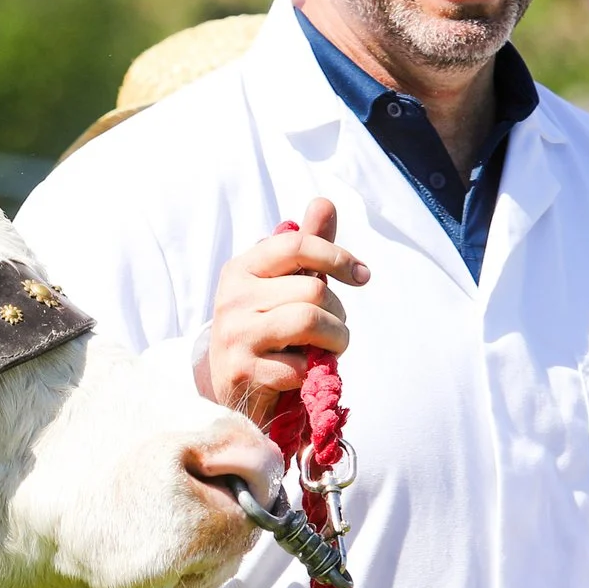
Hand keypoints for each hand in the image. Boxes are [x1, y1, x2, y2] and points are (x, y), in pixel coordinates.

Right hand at [198, 197, 370, 416]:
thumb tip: (324, 203)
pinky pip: (300, 365)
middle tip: (335, 328)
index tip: (362, 276)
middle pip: (313, 290)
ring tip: (329, 348)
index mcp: (241, 268)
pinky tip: (302, 371)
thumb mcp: (281, 285)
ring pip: (310, 322)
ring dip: (335, 340)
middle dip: (339, 313)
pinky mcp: (243, 371)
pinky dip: (312, 371)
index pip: (296, 245)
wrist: (226, 384)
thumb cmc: (264, 327)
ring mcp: (235, 335)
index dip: (337, 256)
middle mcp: (233, 297)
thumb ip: (306, 248)